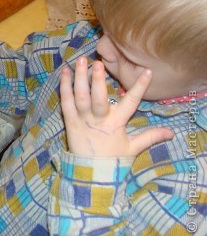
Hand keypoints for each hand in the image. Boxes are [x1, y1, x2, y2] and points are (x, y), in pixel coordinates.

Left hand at [59, 57, 173, 156]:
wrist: (91, 174)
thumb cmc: (112, 158)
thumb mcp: (132, 148)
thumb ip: (150, 137)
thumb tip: (170, 132)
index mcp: (117, 123)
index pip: (131, 102)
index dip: (139, 87)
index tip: (147, 71)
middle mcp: (99, 119)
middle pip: (98, 98)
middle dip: (98, 80)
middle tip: (98, 63)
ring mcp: (82, 120)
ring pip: (80, 97)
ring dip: (79, 78)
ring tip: (80, 60)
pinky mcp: (69, 121)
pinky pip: (65, 102)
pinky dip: (65, 86)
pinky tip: (65, 71)